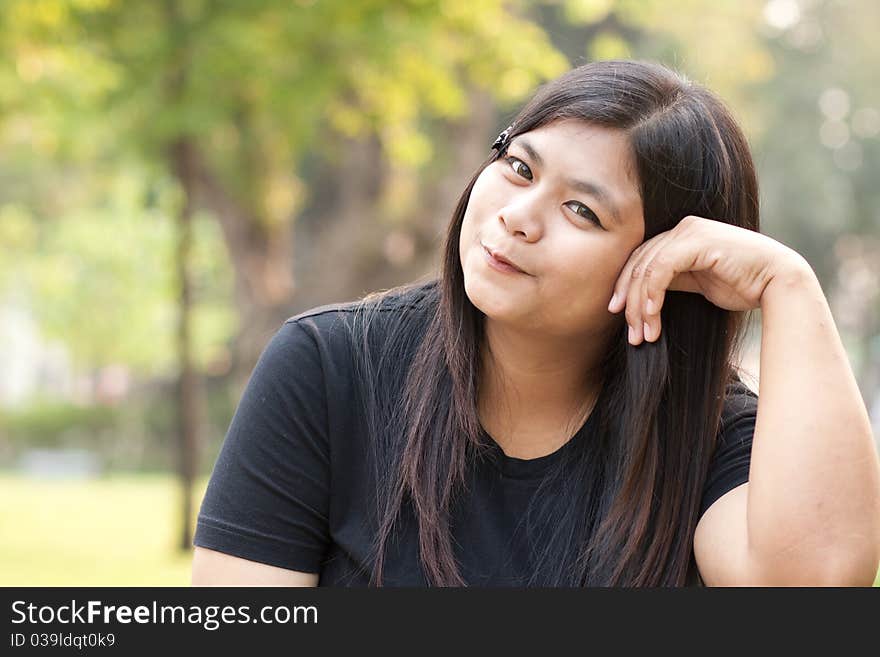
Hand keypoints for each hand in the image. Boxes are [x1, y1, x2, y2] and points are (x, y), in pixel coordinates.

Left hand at [607, 215, 807, 344]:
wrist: (778, 283)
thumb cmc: (741, 286)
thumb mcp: (696, 283)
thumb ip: (671, 281)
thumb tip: (640, 297)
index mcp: (680, 235)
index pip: (640, 260)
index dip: (624, 286)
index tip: (616, 313)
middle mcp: (682, 228)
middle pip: (639, 264)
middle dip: (629, 301)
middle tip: (630, 333)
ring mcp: (690, 231)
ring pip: (647, 269)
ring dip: (641, 306)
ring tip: (643, 334)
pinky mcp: (698, 241)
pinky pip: (662, 269)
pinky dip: (652, 294)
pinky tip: (652, 316)